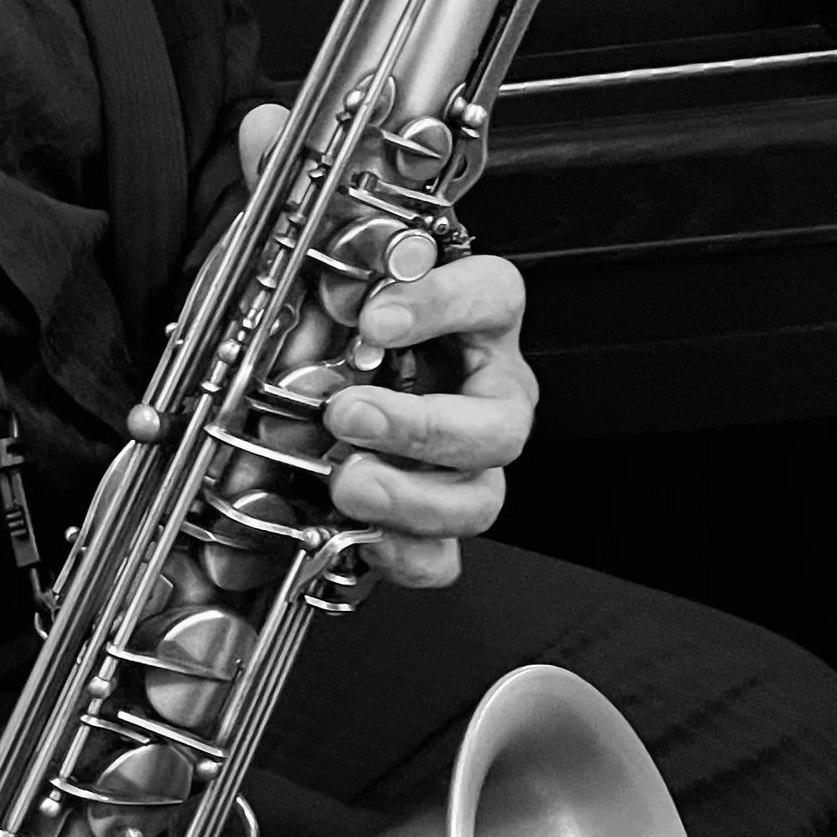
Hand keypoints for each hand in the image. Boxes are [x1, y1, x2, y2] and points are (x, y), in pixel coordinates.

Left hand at [319, 253, 536, 591]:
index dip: (440, 306)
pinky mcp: (438, 514)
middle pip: (499, 426)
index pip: (492, 297)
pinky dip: (402, 553)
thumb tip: (336, 296)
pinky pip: (442, 556)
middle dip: (420, 428)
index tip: (376, 319)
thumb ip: (348, 279)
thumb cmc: (366, 324)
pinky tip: (362, 534)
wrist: (348, 375)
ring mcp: (472, 463)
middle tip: (350, 414)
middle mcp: (493, 395)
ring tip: (346, 481)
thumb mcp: (355, 286)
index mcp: (483, 322)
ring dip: (408, 498)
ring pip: (478, 499)